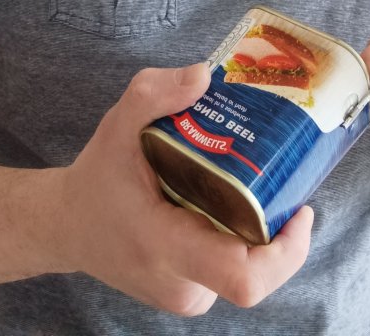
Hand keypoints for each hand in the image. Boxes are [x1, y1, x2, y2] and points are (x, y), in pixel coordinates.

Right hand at [59, 62, 312, 314]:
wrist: (68, 226)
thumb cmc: (97, 177)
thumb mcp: (117, 124)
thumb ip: (155, 93)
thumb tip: (205, 74)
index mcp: (165, 246)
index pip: (242, 277)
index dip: (285, 252)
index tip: (301, 211)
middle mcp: (180, 283)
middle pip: (256, 271)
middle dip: (280, 228)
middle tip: (284, 180)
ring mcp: (186, 295)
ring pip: (247, 267)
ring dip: (259, 229)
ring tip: (256, 184)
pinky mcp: (190, 294)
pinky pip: (233, 267)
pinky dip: (241, 236)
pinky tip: (233, 202)